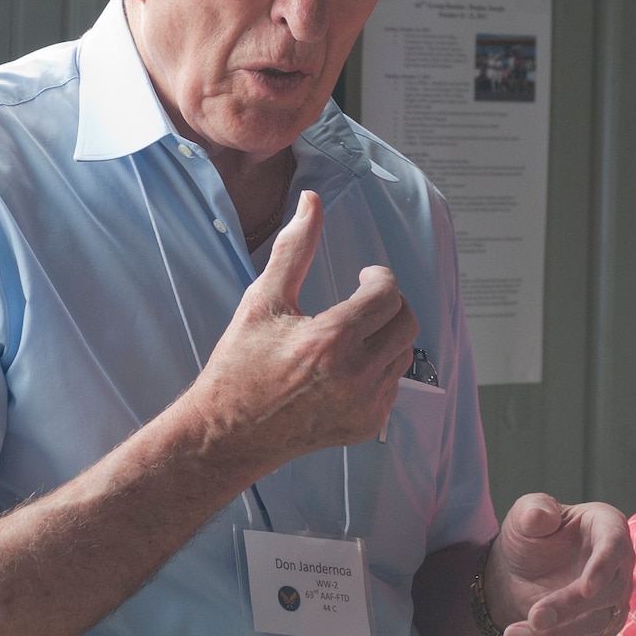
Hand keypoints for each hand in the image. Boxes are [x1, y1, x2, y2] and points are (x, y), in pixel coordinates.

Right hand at [190, 190, 417, 473]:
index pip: (388, 295)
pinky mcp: (367, 426)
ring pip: (403, 355)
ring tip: (352, 333)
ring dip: (386, 337)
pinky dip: (378, 369)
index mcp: (332, 340)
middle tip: (365, 299)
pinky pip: (391, 386)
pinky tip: (345, 368)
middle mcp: (356, 376)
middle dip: (390, 304)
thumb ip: (294, 249)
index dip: (379, 278)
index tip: (364, 276)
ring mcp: (365, 405)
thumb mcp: (263, 300)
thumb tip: (312, 201)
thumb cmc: (240, 365)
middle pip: (406, 323)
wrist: (229, 433)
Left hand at [488, 493, 634, 635]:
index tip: (586, 589)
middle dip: (570, 608)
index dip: (603, 568)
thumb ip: (533, 510)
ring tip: (513, 635)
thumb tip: (542, 517)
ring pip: (598, 625)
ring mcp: (614, 601)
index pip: (615, 548)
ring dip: (557, 635)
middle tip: (534, 617)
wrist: (520, 572)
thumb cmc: (530, 537)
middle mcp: (619, 567)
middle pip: (609, 593)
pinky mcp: (602, 630)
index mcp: (608, 528)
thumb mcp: (523, 517)